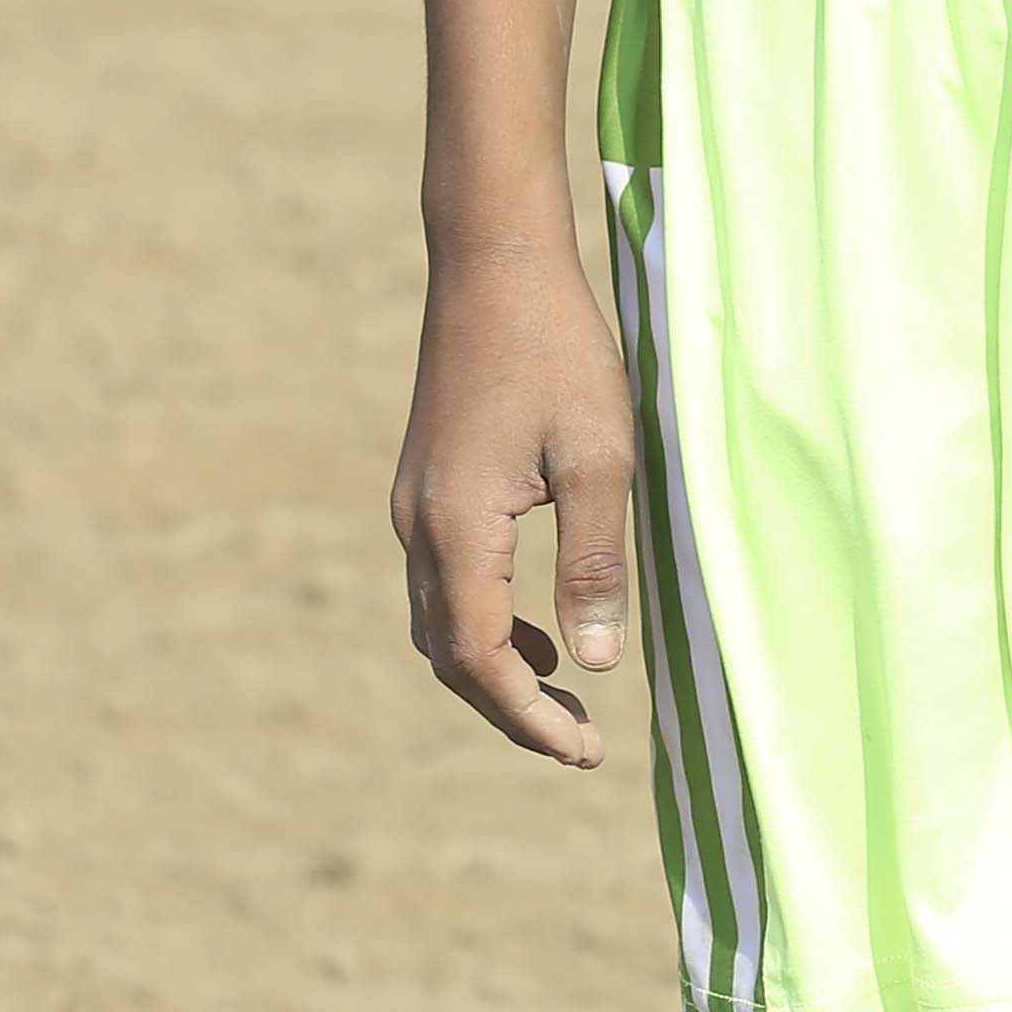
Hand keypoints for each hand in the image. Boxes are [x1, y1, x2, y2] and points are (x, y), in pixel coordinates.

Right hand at [387, 242, 641, 764]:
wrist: (494, 259)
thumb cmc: (558, 351)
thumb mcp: (598, 458)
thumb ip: (595, 565)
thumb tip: (595, 664)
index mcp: (458, 530)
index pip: (484, 662)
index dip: (532, 718)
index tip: (588, 752)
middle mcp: (418, 527)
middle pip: (450, 657)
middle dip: (511, 709)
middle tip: (579, 742)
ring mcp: (413, 503)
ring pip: (440, 623)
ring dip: (494, 669)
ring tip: (562, 696)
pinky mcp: (425, 482)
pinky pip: (442, 583)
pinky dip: (483, 623)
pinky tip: (536, 623)